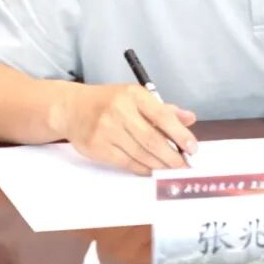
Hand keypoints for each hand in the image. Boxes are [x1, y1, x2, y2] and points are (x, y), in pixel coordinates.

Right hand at [57, 84, 196, 174]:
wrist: (72, 108)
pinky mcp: (97, 146)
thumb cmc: (109, 102)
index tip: (192, 147)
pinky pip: (126, 162)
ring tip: (170, 169)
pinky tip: (150, 168)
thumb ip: (163, 109)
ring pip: (140, 153)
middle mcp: (119, 110)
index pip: (161, 115)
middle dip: (171, 156)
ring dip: (159, 164)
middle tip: (183, 165)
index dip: (179, 133)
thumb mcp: (135, 97)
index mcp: (133, 94)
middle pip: (152, 139)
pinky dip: (142, 168)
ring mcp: (106, 129)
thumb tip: (189, 119)